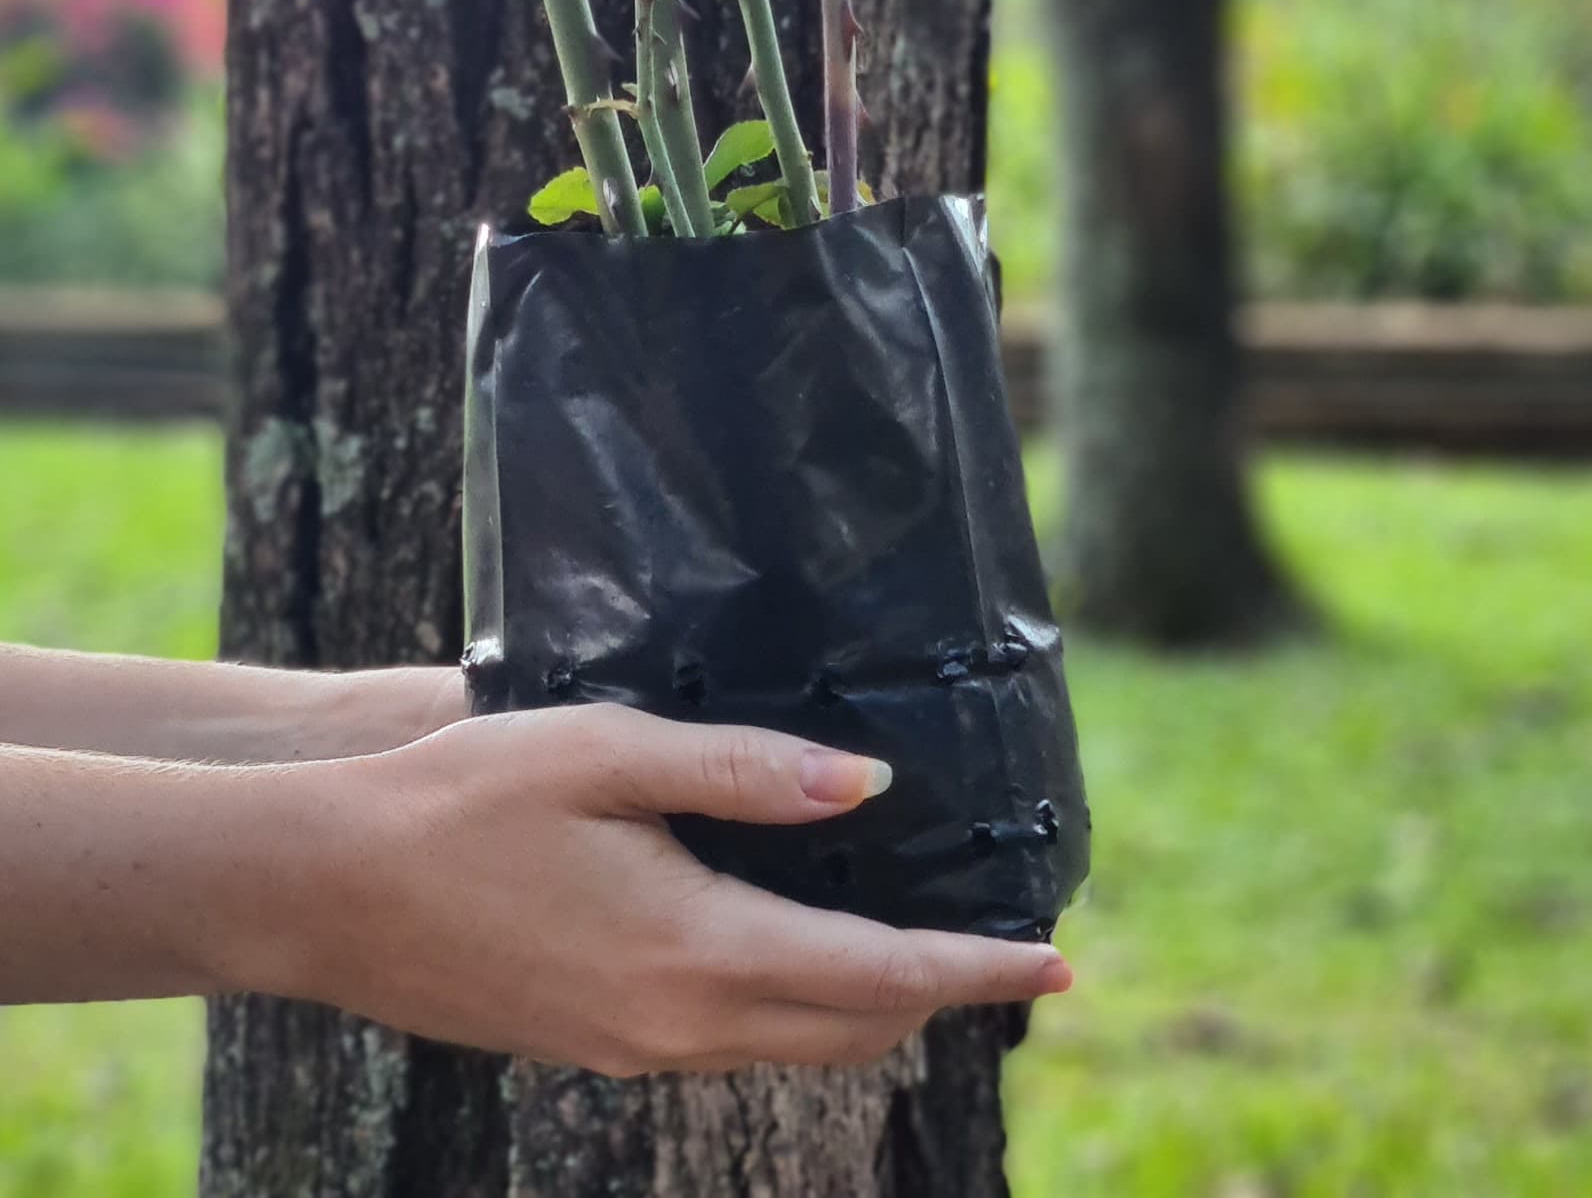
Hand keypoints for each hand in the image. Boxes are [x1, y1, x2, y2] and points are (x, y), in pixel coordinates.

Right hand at [269, 705, 1071, 1074]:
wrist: (322, 889)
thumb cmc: (464, 800)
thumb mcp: (610, 753)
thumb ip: (746, 773)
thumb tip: (867, 788)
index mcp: (697, 950)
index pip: (880, 974)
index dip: (977, 969)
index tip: (1057, 965)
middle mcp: (678, 1023)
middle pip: (854, 1027)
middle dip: (941, 993)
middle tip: (1002, 946)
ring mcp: (633, 1048)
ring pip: (797, 1043)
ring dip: (872, 1003)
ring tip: (921, 944)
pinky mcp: (597, 1045)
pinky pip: (734, 1041)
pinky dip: (798, 1007)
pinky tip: (800, 949)